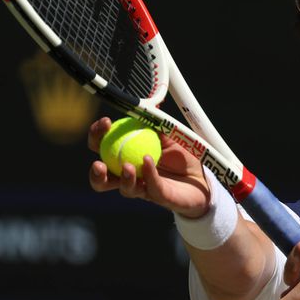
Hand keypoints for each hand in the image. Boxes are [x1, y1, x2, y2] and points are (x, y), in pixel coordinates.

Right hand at [87, 117, 210, 216]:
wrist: (204, 176)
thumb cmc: (183, 154)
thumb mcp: (168, 133)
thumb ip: (154, 122)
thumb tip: (144, 102)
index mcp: (126, 157)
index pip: (104, 148)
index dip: (98, 136)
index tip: (105, 122)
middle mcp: (131, 176)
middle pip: (104, 178)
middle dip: (96, 171)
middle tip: (99, 162)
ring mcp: (144, 188)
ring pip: (125, 189)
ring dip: (123, 178)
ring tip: (127, 166)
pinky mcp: (160, 197)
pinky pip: (152, 186)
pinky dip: (149, 173)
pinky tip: (148, 160)